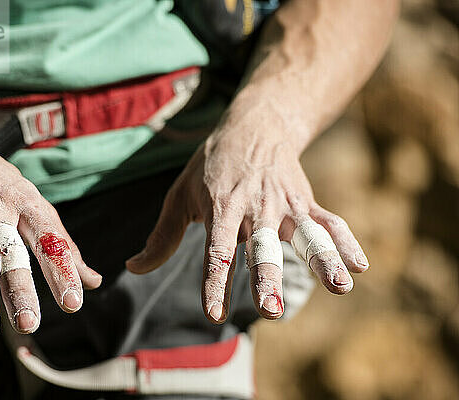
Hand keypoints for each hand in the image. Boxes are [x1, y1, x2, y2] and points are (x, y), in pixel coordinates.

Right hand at [0, 39, 100, 334]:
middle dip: (19, 289)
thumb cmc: (0, 186)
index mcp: (26, 204)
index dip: (61, 270)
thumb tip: (94, 282)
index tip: (73, 303)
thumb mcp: (34, 205)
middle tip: (29, 323)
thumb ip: (63, 246)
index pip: (49, 240)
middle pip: (9, 254)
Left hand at [126, 121, 368, 322]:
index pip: (217, 251)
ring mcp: (285, 203)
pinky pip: (329, 222)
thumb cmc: (212, 166)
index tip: (213, 313)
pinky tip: (360, 267)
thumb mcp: (179, 194)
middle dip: (268, 279)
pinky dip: (345, 242)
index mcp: (221, 207)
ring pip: (305, 234)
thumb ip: (162, 236)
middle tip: (271, 311)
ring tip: (340, 287)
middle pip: (262, 247)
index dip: (215, 282)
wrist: (255, 125)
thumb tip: (133, 268)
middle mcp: (255, 207)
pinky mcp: (306, 201)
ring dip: (323, 259)